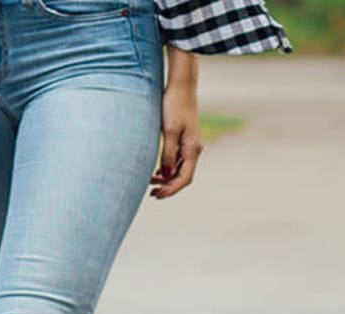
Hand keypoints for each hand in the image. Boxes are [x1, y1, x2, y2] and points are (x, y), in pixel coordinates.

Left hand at [152, 80, 201, 198]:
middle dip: (169, 187)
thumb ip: (167, 154)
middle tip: (152, 194)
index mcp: (192, 148)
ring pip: (180, 169)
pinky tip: (157, 171)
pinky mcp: (184, 139)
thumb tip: (166, 175)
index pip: (184, 178)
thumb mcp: (169, 131)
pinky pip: (178, 160)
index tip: (157, 195)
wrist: (181, 87)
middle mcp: (194, 149)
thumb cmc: (174, 106)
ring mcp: (190, 144)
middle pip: (183, 176)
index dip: (171, 189)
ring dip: (167, 179)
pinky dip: (168, 168)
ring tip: (151, 183)